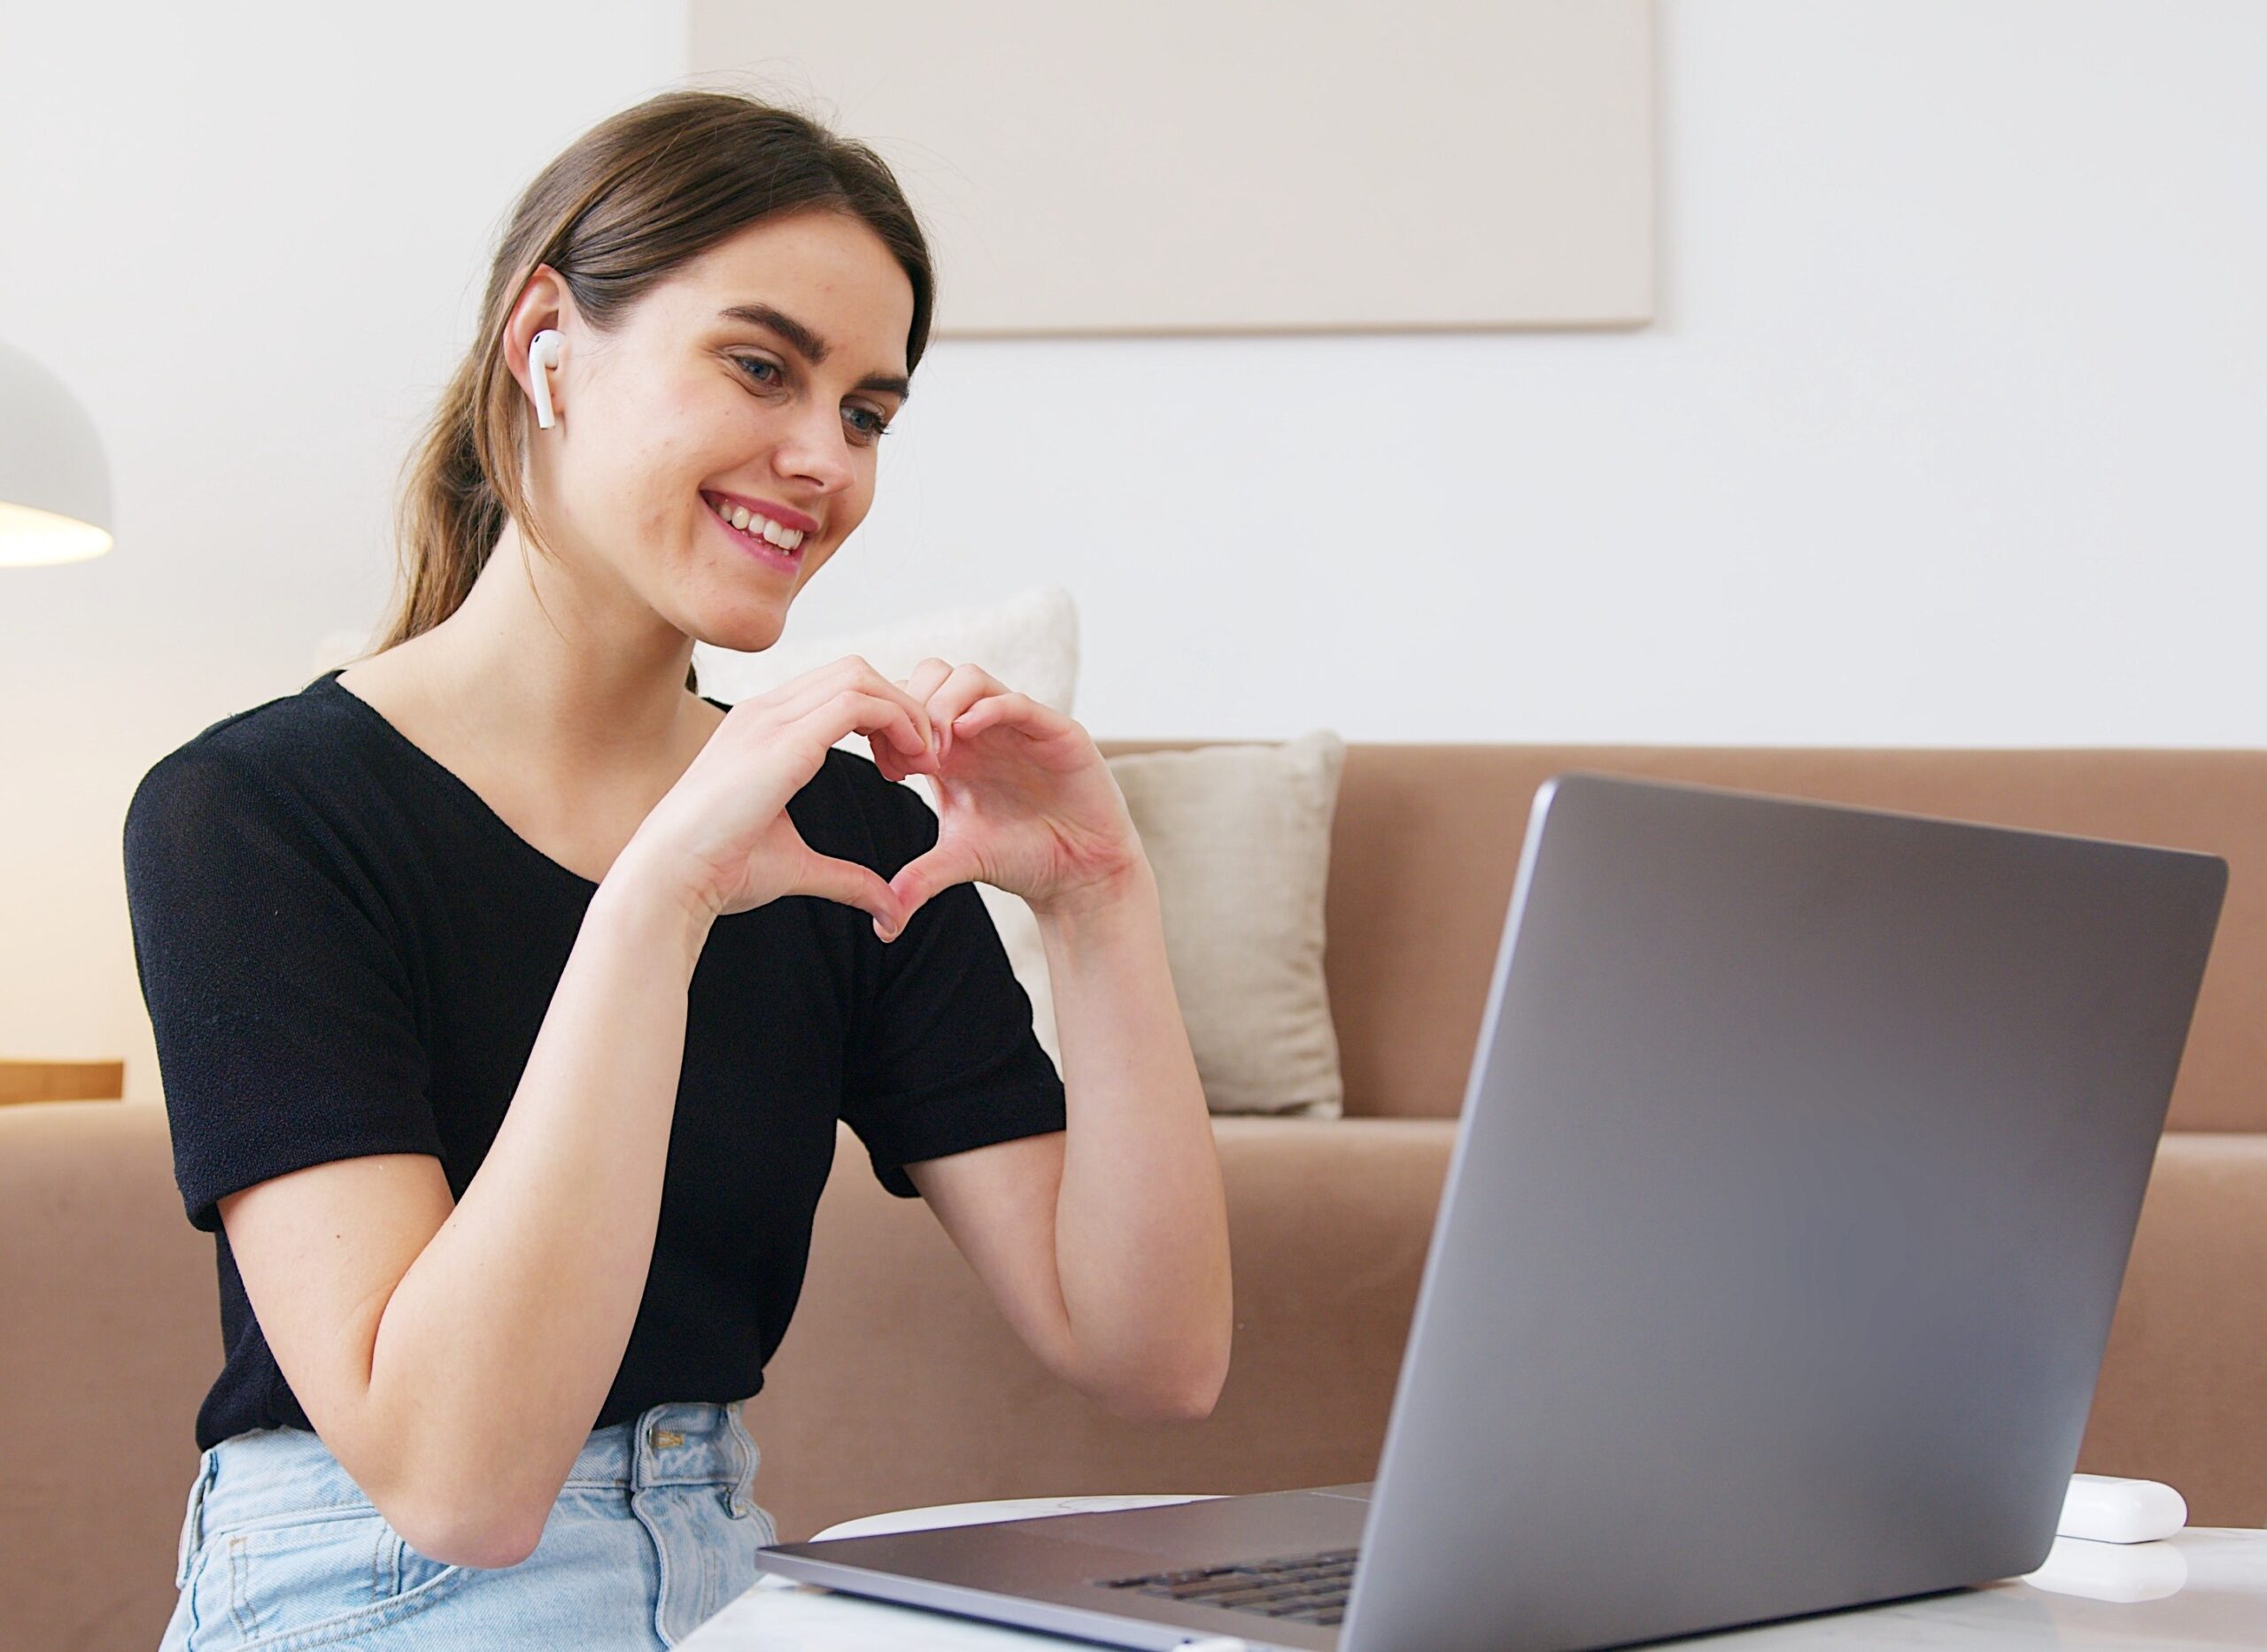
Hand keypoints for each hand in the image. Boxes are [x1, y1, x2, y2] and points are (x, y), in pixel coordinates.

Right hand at [623, 656, 938, 928]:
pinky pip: (858, 702)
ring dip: (905, 712)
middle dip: (900, 707)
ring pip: (860, 676)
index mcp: (761, 730)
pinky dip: (898, 721)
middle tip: (923, 760)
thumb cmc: (718, 872)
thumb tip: (888, 905)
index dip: (882, 718)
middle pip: (854, 672)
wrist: (670, 879)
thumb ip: (846, 878)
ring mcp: (770, 719)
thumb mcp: (798, 867)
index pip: (835, 691)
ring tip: (922, 761)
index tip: (903, 767)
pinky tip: (909, 763)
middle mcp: (765, 713)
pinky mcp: (783, 739)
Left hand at [872, 659, 1145, 938]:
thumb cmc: (1023, 858)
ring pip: (968, 678)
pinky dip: (988, 709)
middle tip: (910, 758)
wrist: (1079, 875)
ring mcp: (1018, 726)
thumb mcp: (960, 861)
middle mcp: (983, 729)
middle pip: (932, 675)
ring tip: (937, 753)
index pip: (909, 701)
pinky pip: (1017, 702)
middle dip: (911, 709)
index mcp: (954, 748)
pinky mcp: (1055, 732)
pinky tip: (968, 735)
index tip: (887, 769)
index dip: (891, 725)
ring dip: (942, 706)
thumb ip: (920, 877)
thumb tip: (882, 924)